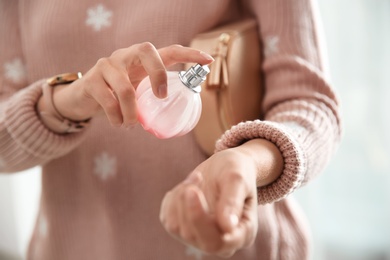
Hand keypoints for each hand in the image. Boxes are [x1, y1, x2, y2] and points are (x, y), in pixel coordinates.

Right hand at [42, 43, 213, 126]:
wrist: (82, 100)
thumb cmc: (117, 98)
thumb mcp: (137, 95)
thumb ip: (153, 100)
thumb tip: (178, 119)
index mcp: (140, 61)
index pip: (168, 51)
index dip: (188, 54)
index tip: (207, 60)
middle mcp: (124, 56)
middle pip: (146, 50)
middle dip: (159, 74)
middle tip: (162, 97)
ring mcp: (106, 65)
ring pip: (126, 88)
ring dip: (132, 113)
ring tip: (131, 125)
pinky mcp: (91, 80)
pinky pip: (108, 101)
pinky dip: (117, 118)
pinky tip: (119, 124)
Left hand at [160, 144, 258, 256]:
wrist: (225, 167)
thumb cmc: (237, 171)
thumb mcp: (238, 178)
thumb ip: (233, 201)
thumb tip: (228, 228)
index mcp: (243, 233)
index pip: (221, 240)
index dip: (202, 221)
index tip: (193, 191)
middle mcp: (222, 242)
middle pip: (198, 239)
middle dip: (190, 208)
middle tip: (196, 176)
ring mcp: (200, 238)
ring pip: (178, 228)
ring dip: (182, 197)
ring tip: (198, 176)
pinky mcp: (182, 229)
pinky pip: (168, 219)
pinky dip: (173, 199)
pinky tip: (188, 186)